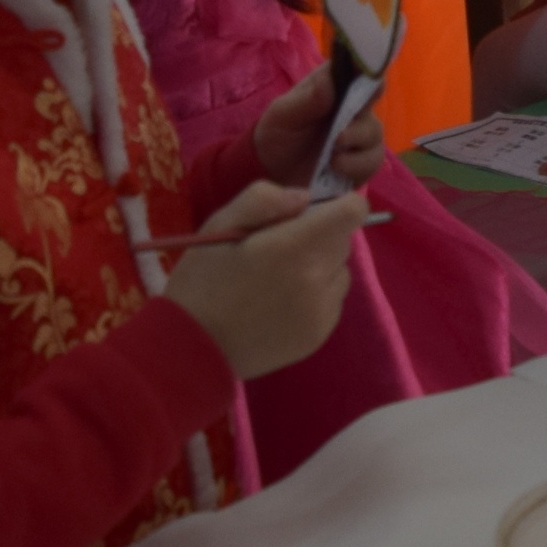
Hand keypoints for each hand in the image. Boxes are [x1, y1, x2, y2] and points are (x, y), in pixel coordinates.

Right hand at [157, 182, 366, 377]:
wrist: (193, 347)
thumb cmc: (201, 280)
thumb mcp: (220, 225)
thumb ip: (264, 199)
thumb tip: (305, 198)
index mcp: (294, 246)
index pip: (353, 212)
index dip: (338, 205)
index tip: (311, 213)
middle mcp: (318, 278)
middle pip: (344, 240)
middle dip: (319, 235)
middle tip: (278, 249)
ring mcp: (322, 310)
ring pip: (340, 271)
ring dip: (320, 267)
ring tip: (278, 279)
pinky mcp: (320, 334)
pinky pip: (332, 301)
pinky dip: (316, 296)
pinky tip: (280, 303)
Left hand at [251, 60, 387, 193]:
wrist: (272, 171)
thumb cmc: (277, 134)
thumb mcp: (283, 115)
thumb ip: (306, 99)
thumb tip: (329, 80)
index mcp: (333, 84)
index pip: (358, 66)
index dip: (368, 67)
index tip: (367, 80)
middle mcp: (352, 104)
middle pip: (373, 100)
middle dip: (360, 118)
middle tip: (339, 136)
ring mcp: (360, 133)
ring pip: (375, 133)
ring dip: (357, 144)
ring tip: (332, 157)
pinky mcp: (362, 161)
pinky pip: (373, 161)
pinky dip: (357, 166)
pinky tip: (335, 168)